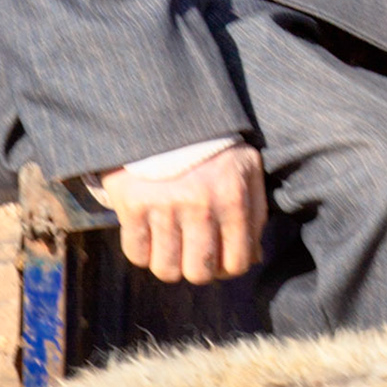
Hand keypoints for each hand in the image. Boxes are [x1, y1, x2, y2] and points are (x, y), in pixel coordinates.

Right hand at [102, 142, 268, 284]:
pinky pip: (136, 254)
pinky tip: (150, 234)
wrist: (165, 113)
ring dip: (169, 264)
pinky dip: (142, 252)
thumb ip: (255, 213)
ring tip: (171, 244)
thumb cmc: (213, 147)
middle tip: (193, 253)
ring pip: (166, 269)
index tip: (220, 258)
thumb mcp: (246, 169)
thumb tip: (253, 258)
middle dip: (198, 269)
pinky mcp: (132, 204)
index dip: (228, 268)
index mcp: (233, 197)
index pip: (236, 262)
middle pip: (199, 272)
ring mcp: (164, 206)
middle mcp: (200, 206)